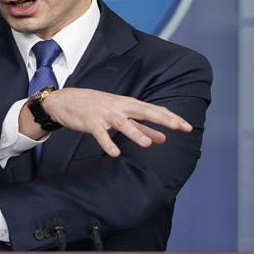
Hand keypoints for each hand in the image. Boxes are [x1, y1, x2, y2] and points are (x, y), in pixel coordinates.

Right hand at [33, 88, 192, 156]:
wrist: (66, 100)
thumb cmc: (96, 107)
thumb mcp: (121, 115)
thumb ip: (143, 128)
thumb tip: (163, 138)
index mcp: (129, 105)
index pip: (155, 110)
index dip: (171, 118)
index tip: (188, 127)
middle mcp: (120, 107)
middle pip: (145, 112)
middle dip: (164, 119)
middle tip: (181, 127)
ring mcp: (106, 114)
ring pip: (123, 124)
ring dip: (135, 133)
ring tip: (146, 144)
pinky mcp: (91, 122)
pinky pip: (100, 135)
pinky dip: (107, 144)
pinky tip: (115, 153)